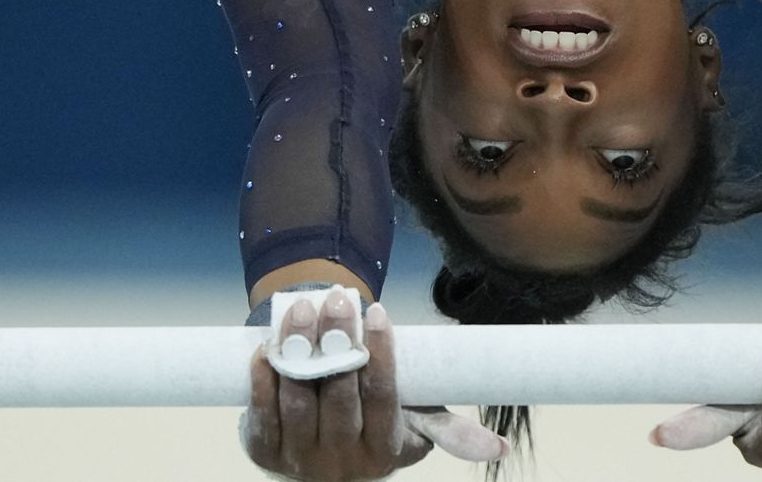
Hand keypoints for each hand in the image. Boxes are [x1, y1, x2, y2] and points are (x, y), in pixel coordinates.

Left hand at [241, 289, 509, 480]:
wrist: (319, 451)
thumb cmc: (373, 422)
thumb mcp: (413, 427)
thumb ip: (449, 430)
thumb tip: (500, 450)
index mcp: (385, 450)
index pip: (383, 396)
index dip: (379, 353)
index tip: (376, 311)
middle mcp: (343, 462)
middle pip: (340, 393)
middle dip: (337, 341)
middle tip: (336, 299)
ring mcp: (301, 459)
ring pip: (299, 399)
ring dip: (299, 350)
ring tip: (305, 308)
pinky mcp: (266, 453)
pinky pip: (262, 414)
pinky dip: (263, 378)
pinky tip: (268, 345)